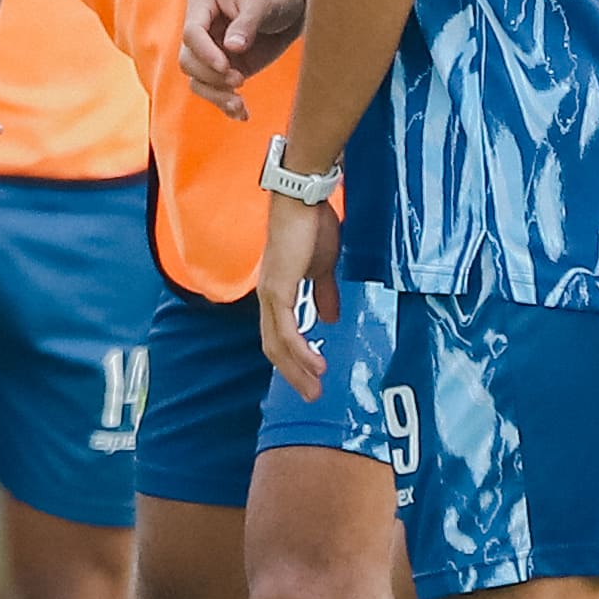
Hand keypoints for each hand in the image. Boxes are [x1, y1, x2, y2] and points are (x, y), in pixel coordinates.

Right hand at [177, 0, 307, 106]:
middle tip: (240, 79)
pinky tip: (242, 114)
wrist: (297, 2)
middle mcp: (202, 29)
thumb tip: (232, 48)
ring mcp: (213, 50)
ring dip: (216, 95)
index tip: (226, 66)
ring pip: (198, 80)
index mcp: (202, 4)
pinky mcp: (227, 67)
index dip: (205, 53)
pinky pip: (216, 90)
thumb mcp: (263, 2)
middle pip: (189, 61)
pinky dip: (225, 104)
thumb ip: (246, 24)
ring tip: (239, 105)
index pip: (191, 33)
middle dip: (211, 76)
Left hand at [256, 188, 341, 403]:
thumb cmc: (313, 227)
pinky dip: (300, 351)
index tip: (312, 379)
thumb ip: (324, 294)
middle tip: (313, 395)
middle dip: (294, 375)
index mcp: (278, 293)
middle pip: (275, 348)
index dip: (294, 360)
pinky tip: (316, 365)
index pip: (280, 336)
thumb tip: (329, 319)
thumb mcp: (323, 268)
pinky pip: (288, 330)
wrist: (304, 202)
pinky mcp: (278, 290)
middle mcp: (269, 298)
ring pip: (278, 345)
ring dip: (297, 370)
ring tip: (315, 389)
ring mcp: (271, 295)